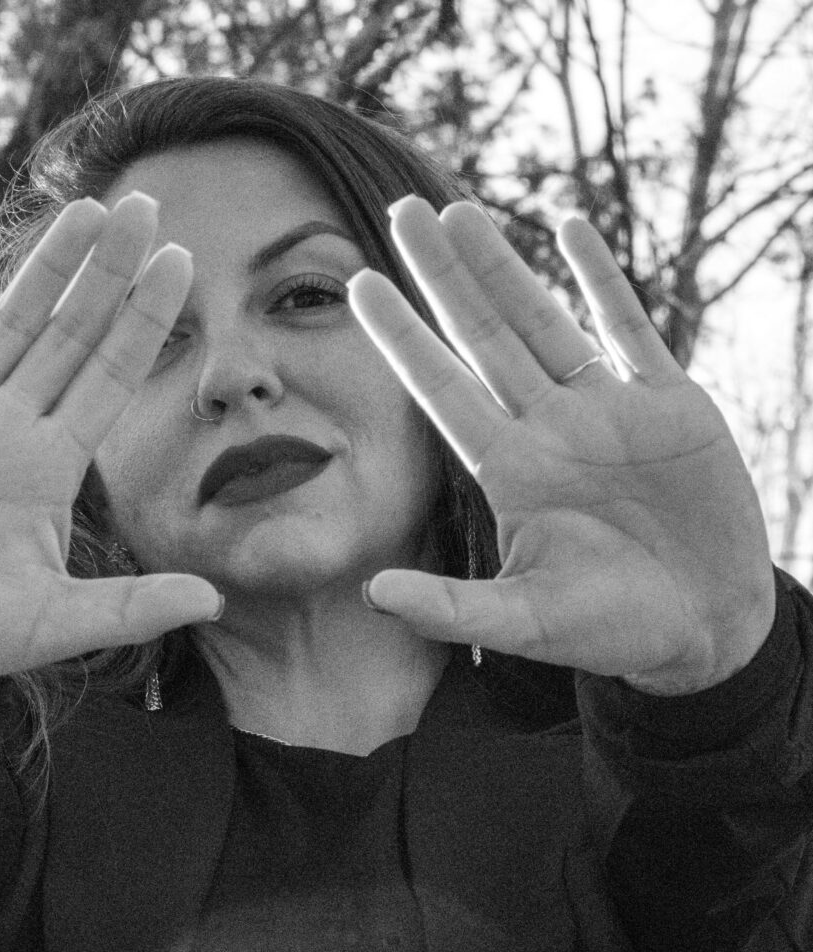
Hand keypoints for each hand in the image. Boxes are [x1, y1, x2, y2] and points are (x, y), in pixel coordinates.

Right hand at [0, 193, 220, 712]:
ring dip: (42, 265)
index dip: (144, 320)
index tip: (182, 261)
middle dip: (108, 273)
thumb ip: (129, 609)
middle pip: (69, 333)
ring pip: (3, 322)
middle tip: (147, 206)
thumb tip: (215, 603)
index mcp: (49, 466)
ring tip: (84, 207)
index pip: (110, 376)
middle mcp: (6, 427)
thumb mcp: (50, 623)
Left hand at [350, 198, 774, 693]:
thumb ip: (453, 607)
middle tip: (401, 211)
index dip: (401, 336)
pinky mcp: (672, 404)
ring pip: (546, 320)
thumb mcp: (524, 622)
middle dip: (443, 276)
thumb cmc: (609, 630)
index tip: (358, 285)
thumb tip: (371, 595)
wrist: (704, 627)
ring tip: (460, 211)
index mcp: (509, 470)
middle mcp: (547, 428)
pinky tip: (569, 229)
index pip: (441, 388)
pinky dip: (603, 280)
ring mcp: (607, 410)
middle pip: (484, 336)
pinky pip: (631, 328)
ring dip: (505, 266)